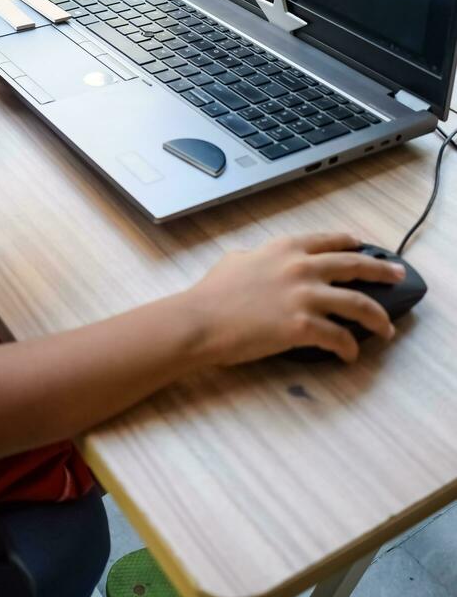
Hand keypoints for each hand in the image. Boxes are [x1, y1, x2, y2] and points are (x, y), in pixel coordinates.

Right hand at [188, 233, 403, 364]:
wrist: (199, 320)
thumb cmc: (211, 293)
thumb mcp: (236, 260)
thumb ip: (258, 258)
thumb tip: (259, 262)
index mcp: (285, 248)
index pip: (330, 241)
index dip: (351, 244)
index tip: (364, 247)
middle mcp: (301, 267)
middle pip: (355, 266)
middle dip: (382, 271)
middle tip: (397, 276)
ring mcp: (304, 296)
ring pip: (358, 304)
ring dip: (377, 318)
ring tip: (386, 329)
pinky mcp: (302, 327)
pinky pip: (338, 337)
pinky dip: (348, 348)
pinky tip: (350, 355)